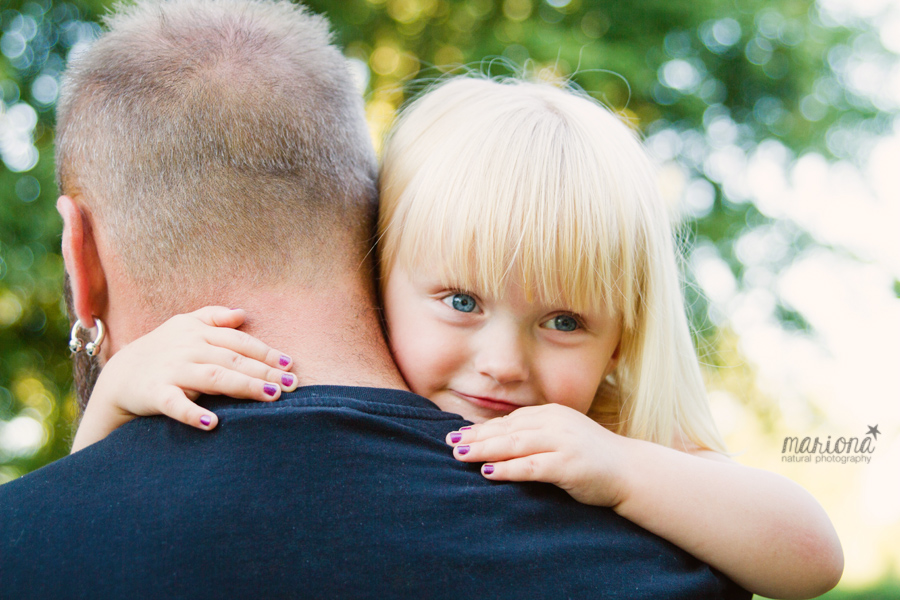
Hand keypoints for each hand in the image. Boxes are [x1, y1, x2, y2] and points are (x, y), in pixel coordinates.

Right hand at [74, 306, 296, 450]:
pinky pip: (174, 403)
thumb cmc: (162, 350)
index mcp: (198, 332)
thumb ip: (213, 317)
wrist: (119, 375)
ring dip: (243, 386)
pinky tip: (212, 424)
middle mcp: (188, 348)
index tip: (289, 365)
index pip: (238, 341)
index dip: (265, 352)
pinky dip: (192, 413)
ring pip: (213, 377)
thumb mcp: (184, 325)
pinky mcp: (154, 393)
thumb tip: (243, 313)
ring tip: (270, 396)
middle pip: (232, 359)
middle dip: (264, 371)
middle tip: (291, 385)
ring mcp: (171, 370)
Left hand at [445, 404, 632, 506]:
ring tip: (460, 454)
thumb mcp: (562, 438)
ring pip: (514, 444)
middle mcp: (555, 423)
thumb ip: (536, 436)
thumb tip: (499, 443)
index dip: (482, 429)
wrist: (631, 471)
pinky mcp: (568, 464)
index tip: (458, 435)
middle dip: (476, 437)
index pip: (510, 421)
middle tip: (450, 443)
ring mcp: (562, 442)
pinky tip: (488, 472)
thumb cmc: (593, 458)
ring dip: (484, 450)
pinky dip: (508, 469)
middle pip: (506, 429)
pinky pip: (531, 466)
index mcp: (552, 414)